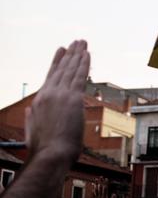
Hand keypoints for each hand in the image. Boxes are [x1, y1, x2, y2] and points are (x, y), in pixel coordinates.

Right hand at [25, 40, 89, 162]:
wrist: (51, 155)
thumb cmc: (44, 149)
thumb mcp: (32, 130)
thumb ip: (32, 117)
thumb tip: (31, 109)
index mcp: (40, 101)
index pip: (50, 76)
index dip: (57, 62)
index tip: (61, 50)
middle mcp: (49, 94)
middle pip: (61, 69)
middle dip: (70, 54)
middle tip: (76, 42)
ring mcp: (61, 95)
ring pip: (71, 70)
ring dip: (78, 55)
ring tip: (82, 42)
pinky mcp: (73, 98)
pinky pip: (80, 76)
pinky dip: (84, 64)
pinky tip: (87, 54)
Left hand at [91, 177, 115, 197]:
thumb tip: (114, 194)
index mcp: (104, 197)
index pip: (105, 188)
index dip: (105, 183)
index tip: (106, 179)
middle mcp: (100, 197)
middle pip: (100, 187)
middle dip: (100, 182)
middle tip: (101, 177)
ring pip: (96, 190)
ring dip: (95, 184)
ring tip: (95, 180)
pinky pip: (93, 193)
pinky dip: (93, 189)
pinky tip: (93, 186)